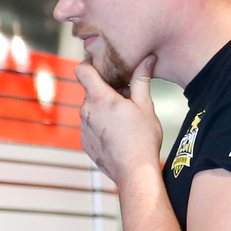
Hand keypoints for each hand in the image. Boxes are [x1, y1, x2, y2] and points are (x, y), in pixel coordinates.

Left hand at [76, 55, 161, 189]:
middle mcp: (86, 111)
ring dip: (103, 109)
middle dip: (106, 91)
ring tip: (123, 120)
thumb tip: (147, 58)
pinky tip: (117, 134)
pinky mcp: (85, 142)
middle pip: (91, 91)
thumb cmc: (142, 138)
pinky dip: (100, 125)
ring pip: (91, 109)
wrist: (134, 171)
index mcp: (100, 98)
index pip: (82, 70)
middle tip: (126, 98)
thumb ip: (142, 79)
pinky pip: (90, 126)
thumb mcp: (145, 105)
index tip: (101, 66)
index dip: (89, 64)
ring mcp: (83, 128)